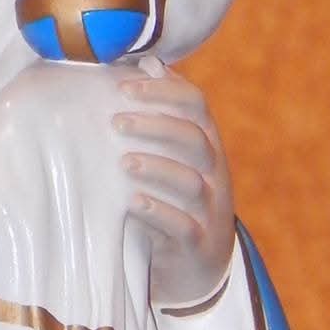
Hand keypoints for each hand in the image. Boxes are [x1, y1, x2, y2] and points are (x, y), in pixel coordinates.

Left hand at [114, 59, 235, 308]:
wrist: (197, 268)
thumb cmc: (174, 197)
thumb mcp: (173, 155)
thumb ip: (162, 112)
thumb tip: (147, 61)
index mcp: (207, 143)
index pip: (196, 104)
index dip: (164, 90)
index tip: (124, 86)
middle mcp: (215, 172)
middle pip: (194, 138)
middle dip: (155, 125)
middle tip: (115, 122)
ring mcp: (210, 209)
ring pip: (191, 181)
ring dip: (156, 168)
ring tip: (123, 163)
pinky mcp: (198, 244)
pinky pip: (184, 226)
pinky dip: (159, 212)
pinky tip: (132, 203)